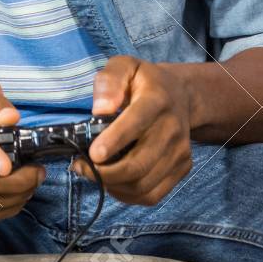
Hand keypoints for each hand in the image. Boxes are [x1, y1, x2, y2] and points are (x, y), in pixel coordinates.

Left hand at [75, 56, 193, 205]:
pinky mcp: (182, 168)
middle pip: (138, 165)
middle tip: (81, 167)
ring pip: (143, 185)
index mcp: (157, 99)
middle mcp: (173, 128)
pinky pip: (152, 195)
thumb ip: (109, 81)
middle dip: (104, 173)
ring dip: (112, 186)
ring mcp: (180, 151)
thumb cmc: (143, 81)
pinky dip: (127, 195)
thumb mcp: (124, 66)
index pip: (136, 124)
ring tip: (92, 174)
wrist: (180, 95)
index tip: (92, 154)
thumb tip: (100, 109)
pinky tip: (112, 182)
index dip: (113, 142)